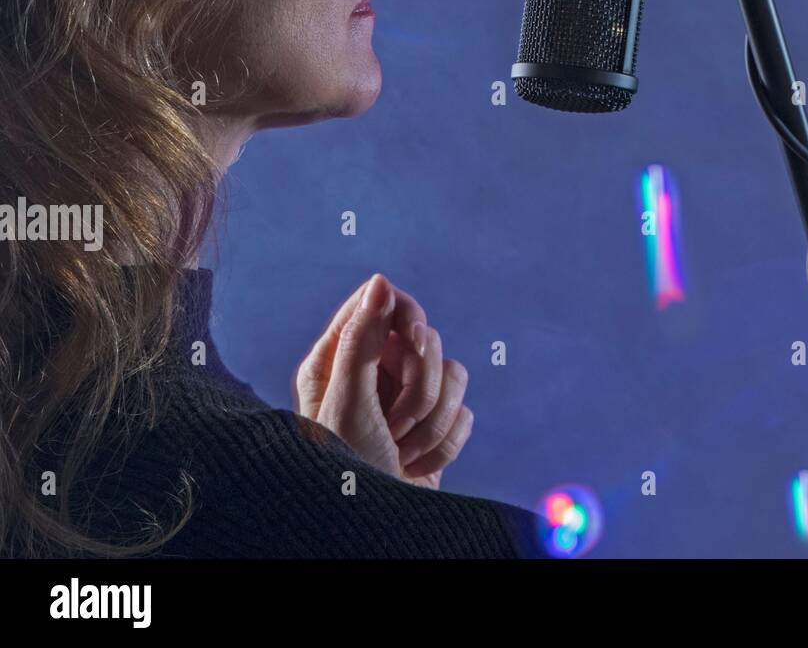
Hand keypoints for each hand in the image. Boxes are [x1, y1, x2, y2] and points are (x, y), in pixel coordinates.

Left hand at [292, 273, 473, 488]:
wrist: (367, 530)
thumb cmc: (342, 466)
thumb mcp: (346, 400)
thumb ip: (362, 339)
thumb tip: (381, 280)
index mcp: (339, 358)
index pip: (384, 303)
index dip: (407, 316)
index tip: (412, 336)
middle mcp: (374, 374)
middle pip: (426, 340)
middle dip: (418, 386)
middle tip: (394, 421)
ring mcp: (406, 401)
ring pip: (453, 376)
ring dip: (430, 422)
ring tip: (399, 451)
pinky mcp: (434, 428)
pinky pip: (465, 413)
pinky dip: (443, 444)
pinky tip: (413, 466)